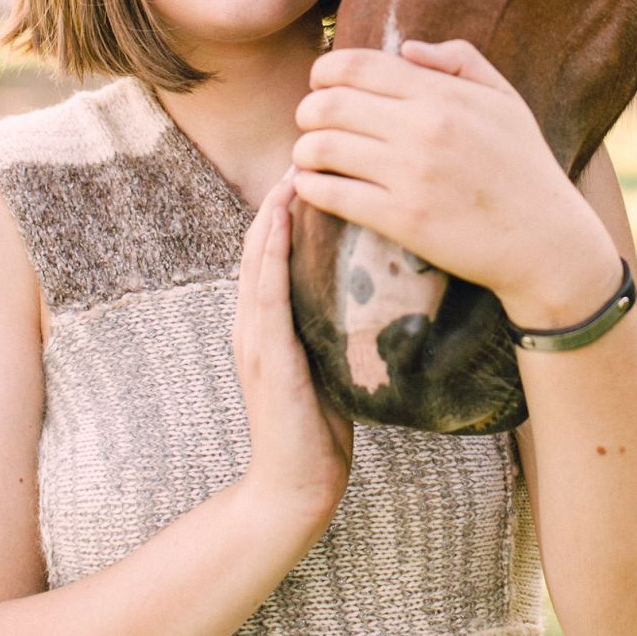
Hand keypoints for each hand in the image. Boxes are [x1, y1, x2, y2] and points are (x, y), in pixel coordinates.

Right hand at [233, 175, 353, 535]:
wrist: (297, 488)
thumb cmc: (324, 426)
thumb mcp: (334, 359)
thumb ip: (341, 322)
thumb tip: (382, 284)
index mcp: (270, 319)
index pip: (277, 246)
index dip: (292, 201)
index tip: (321, 161)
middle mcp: (254, 320)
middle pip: (264, 239)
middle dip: (284, 193)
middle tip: (310, 147)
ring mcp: (254, 337)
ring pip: (258, 256)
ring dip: (273, 210)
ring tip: (295, 167)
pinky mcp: (264, 357)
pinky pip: (264, 292)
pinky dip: (269, 251)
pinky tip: (279, 220)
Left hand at [291, 40, 619, 325]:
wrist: (546, 240)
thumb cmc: (524, 165)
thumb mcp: (505, 99)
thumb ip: (459, 60)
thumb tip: (407, 47)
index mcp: (441, 94)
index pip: (355, 65)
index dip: (324, 71)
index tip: (321, 85)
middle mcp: (422, 129)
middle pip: (328, 104)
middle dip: (306, 110)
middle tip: (310, 123)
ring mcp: (410, 176)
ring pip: (322, 149)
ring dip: (303, 151)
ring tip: (309, 157)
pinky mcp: (403, 220)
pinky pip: (333, 195)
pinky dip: (310, 188)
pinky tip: (313, 187)